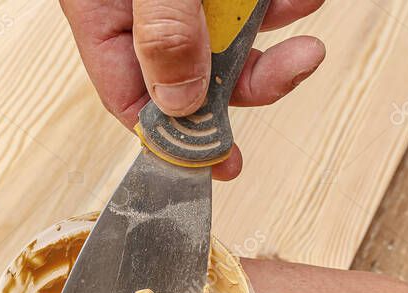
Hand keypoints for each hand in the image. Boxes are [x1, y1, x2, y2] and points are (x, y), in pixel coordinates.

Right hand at [59, 0, 326, 179]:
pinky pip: (245, 1)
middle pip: (194, 75)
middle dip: (250, 77)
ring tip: (304, 3)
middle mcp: (138, 12)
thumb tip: (180, 101)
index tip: (223, 162)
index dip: (180, 138)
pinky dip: (277, 2)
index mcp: (103, 17)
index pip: (132, 101)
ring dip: (272, 34)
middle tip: (296, 66)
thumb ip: (164, 31)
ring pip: (228, 37)